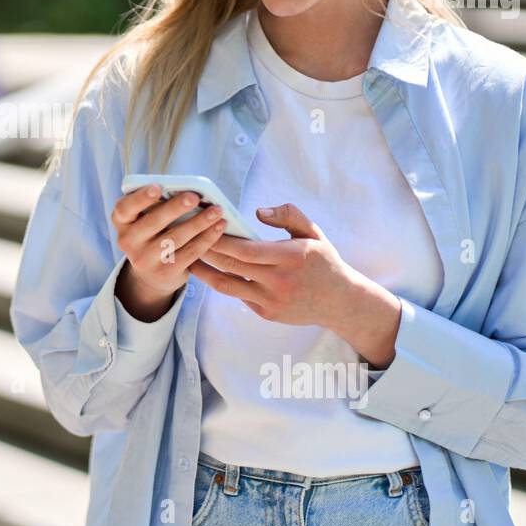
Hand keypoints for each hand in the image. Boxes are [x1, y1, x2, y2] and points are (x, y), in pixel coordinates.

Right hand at [112, 185, 227, 319]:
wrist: (151, 274)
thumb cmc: (152, 233)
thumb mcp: (145, 219)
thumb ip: (156, 205)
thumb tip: (186, 190)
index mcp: (122, 222)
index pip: (124, 208)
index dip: (140, 198)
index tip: (158, 188)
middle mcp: (128, 242)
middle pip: (153, 222)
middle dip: (175, 208)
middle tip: (194, 197)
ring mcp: (145, 260)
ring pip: (175, 238)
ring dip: (199, 222)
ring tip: (217, 210)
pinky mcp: (165, 273)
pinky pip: (190, 252)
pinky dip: (207, 238)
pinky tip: (219, 226)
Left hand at [189, 202, 365, 327]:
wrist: (339, 302)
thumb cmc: (323, 261)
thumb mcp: (312, 232)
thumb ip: (288, 215)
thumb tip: (258, 212)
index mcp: (290, 258)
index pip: (246, 250)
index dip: (222, 239)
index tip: (204, 225)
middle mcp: (279, 281)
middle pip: (231, 266)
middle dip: (206, 250)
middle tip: (186, 237)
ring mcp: (271, 301)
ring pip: (227, 285)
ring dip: (204, 271)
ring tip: (187, 257)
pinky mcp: (266, 313)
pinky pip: (238, 295)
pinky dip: (222, 282)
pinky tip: (208, 271)